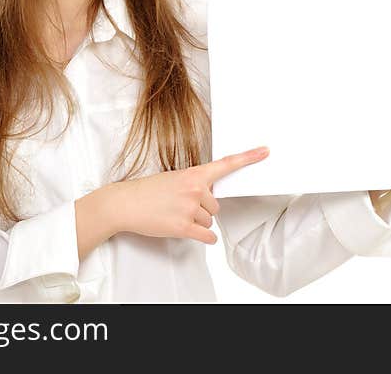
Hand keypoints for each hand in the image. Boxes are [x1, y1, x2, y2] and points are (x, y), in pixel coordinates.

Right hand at [107, 146, 270, 244]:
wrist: (125, 203)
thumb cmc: (147, 191)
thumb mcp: (174, 178)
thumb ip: (195, 183)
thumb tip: (209, 194)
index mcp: (193, 174)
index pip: (227, 164)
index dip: (249, 158)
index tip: (265, 151)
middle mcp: (195, 190)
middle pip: (216, 206)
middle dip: (202, 208)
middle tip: (182, 205)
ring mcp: (190, 209)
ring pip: (209, 221)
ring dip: (197, 222)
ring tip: (176, 215)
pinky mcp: (183, 227)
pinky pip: (206, 236)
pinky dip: (204, 238)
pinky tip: (195, 233)